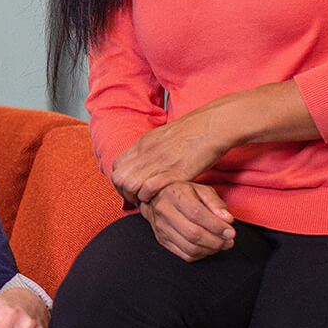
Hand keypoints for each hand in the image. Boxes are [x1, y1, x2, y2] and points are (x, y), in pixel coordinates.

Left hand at [109, 112, 228, 206]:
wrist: (210, 126)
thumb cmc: (192, 132)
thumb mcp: (163, 136)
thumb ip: (150, 148)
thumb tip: (144, 160)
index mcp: (143, 144)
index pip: (117, 166)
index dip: (122, 180)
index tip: (132, 188)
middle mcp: (146, 153)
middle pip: (119, 178)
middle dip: (125, 192)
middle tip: (138, 198)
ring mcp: (158, 162)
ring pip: (130, 185)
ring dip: (136, 197)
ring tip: (148, 200)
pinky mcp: (173, 173)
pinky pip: (149, 189)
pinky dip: (150, 197)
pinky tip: (159, 198)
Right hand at [139, 181, 233, 261]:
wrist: (158, 198)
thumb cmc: (184, 193)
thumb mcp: (201, 189)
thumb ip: (215, 203)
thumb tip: (227, 219)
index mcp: (175, 195)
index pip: (197, 214)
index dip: (216, 226)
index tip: (230, 231)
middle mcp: (165, 211)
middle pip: (193, 234)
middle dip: (216, 241)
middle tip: (229, 241)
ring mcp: (161, 228)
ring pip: (190, 247)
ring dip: (210, 249)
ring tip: (221, 244)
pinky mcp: (162, 241)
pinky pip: (185, 255)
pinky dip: (201, 255)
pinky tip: (209, 248)